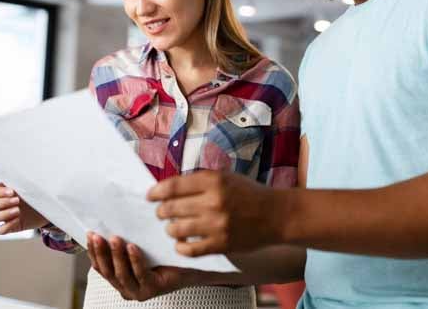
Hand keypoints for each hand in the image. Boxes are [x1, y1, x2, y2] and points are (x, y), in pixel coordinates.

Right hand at [0, 183, 48, 233]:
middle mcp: (0, 205)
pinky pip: (0, 230)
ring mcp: (4, 217)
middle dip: (2, 202)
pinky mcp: (10, 227)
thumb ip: (24, 179)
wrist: (47, 207)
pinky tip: (18, 220)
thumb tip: (26, 169)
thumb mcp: (32, 185)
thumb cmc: (37, 193)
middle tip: (17, 200)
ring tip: (18, 210)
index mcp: (3, 192)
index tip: (12, 191)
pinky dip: (7, 226)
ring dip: (3, 214)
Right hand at [86, 233, 185, 301]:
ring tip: (114, 239)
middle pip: (107, 272)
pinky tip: (132, 247)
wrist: (190, 266)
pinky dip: (134, 260)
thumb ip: (124, 243)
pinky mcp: (153, 289)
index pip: (100, 267)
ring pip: (121, 274)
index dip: (93, 251)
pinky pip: (140, 273)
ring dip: (115, 255)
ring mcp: (139, 291)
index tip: (90, 235)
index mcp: (119, 280)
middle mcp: (126, 288)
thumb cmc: (164, 257)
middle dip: (101, 252)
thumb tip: (111, 220)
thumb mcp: (139, 249)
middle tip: (98, 236)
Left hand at [148, 171, 282, 256]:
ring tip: (172, 228)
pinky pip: (189, 249)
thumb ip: (200, 181)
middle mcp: (214, 201)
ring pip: (176, 229)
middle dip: (161, 212)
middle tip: (162, 213)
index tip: (150, 196)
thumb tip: (170, 187)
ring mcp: (217, 225)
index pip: (173, 186)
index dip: (156, 192)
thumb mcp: (226, 177)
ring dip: (170, 229)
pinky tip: (181, 243)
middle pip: (171, 208)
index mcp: (214, 180)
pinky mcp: (221, 244)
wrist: (276, 215)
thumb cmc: (249, 194)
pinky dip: (180, 247)